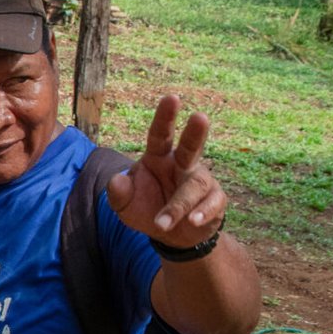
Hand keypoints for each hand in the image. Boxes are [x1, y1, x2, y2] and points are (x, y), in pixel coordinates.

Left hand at [104, 94, 227, 247]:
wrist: (169, 235)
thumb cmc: (146, 210)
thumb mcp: (124, 205)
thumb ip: (118, 193)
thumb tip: (117, 180)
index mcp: (158, 157)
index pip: (160, 135)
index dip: (165, 117)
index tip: (171, 98)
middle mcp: (182, 164)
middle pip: (190, 146)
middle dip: (195, 132)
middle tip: (200, 117)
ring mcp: (200, 181)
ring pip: (196, 185)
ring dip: (179, 204)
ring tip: (163, 223)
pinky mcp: (215, 200)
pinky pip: (212, 204)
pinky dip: (202, 213)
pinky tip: (192, 221)